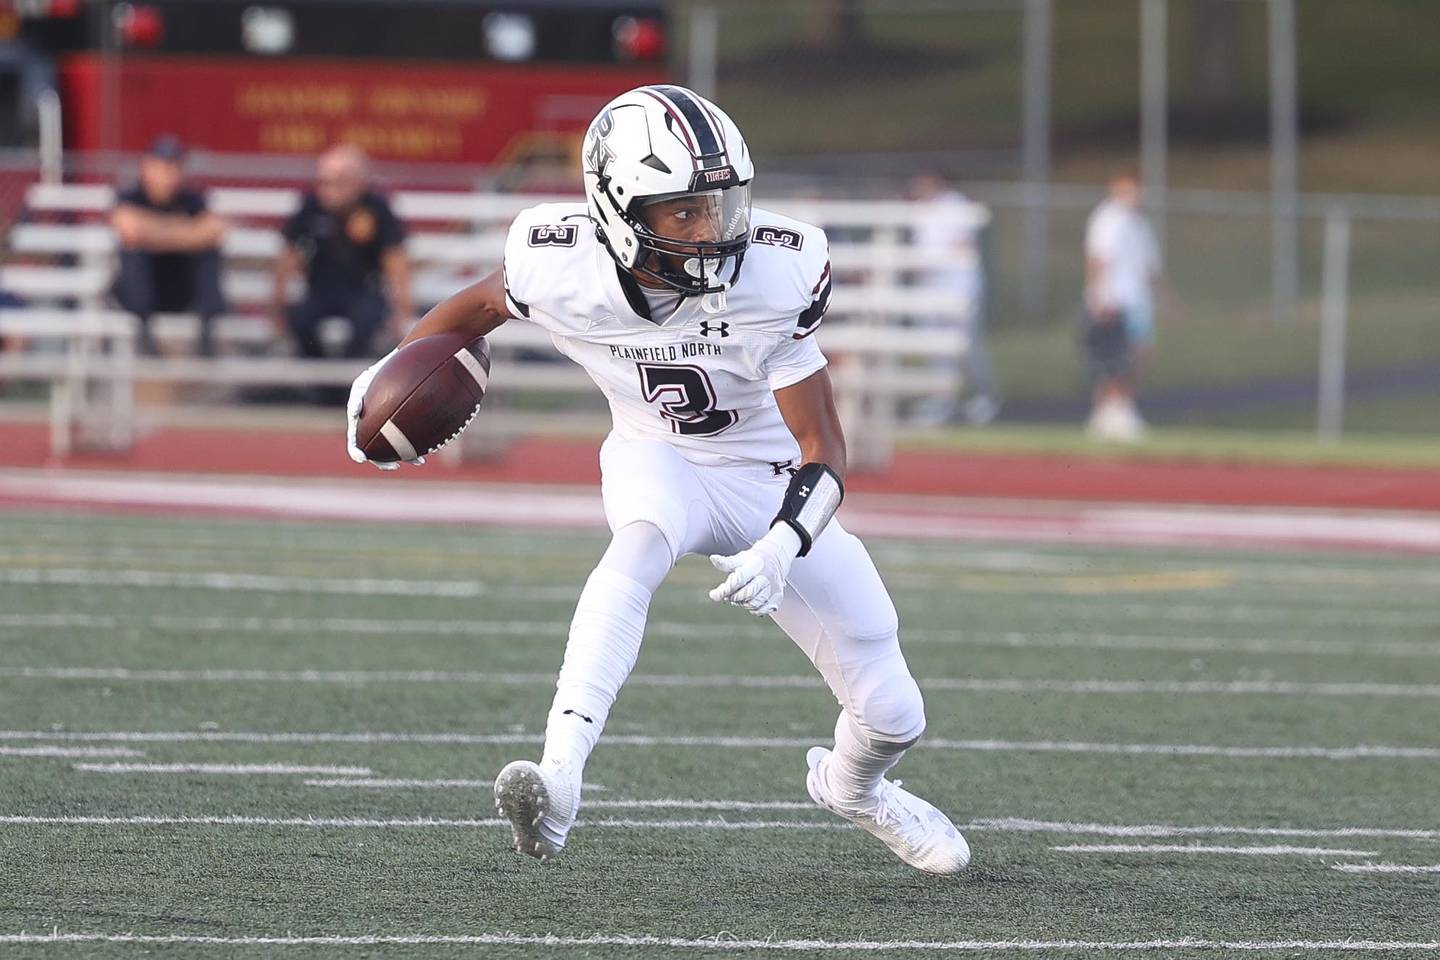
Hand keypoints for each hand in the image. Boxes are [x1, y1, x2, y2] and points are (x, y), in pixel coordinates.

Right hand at [345, 350, 424, 471]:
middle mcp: (375, 429)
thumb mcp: (363, 382)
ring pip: (396, 449)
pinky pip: (412, 439)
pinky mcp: (406, 426)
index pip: (355, 441)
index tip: (362, 458)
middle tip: (393, 466)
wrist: (398, 368)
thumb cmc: (376, 374)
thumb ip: (357, 398)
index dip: (356, 452)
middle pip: (376, 452)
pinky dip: (418, 446)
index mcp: (360, 423)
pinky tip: (428, 451)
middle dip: (383, 462)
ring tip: (418, 461)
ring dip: (406, 457)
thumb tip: (354, 411)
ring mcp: (391, 428)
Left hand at [708, 524, 802, 616]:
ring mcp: (773, 587)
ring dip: (743, 604)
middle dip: (734, 597)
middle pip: (747, 593)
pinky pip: (765, 609)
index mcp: (755, 565)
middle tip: (728, 596)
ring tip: (738, 598)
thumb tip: (713, 558)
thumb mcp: (739, 558)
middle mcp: (766, 576)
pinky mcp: (777, 596)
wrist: (774, 558)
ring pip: (755, 603)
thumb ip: (726, 562)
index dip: (725, 589)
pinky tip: (748, 604)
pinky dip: (755, 610)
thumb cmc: (752, 560)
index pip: (739, 579)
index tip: (713, 595)